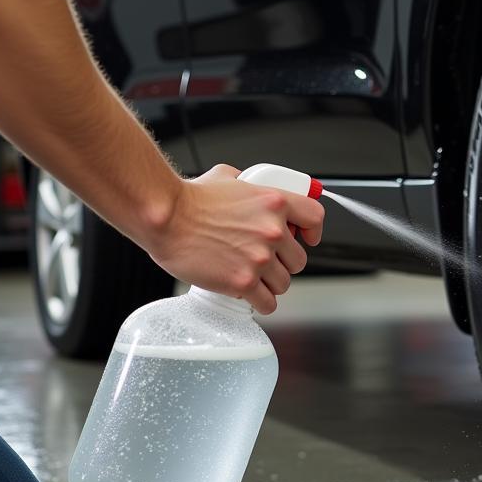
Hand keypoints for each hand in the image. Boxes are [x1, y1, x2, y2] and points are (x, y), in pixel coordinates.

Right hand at [144, 164, 324, 314]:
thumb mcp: (228, 178)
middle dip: (284, 263)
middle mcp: (273, 231)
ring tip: (253, 278)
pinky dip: (261, 303)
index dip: (312, 231)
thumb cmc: (189, 199)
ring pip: (284, 283)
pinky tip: (251, 296)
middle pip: (299, 260)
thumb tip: (250, 187)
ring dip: (271, 284)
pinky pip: (267, 303)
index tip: (307, 238)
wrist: (166, 218)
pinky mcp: (243, 281)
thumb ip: (248, 185)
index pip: (315, 218)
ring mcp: (260, 258)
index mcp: (275, 202)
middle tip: (265, 261)